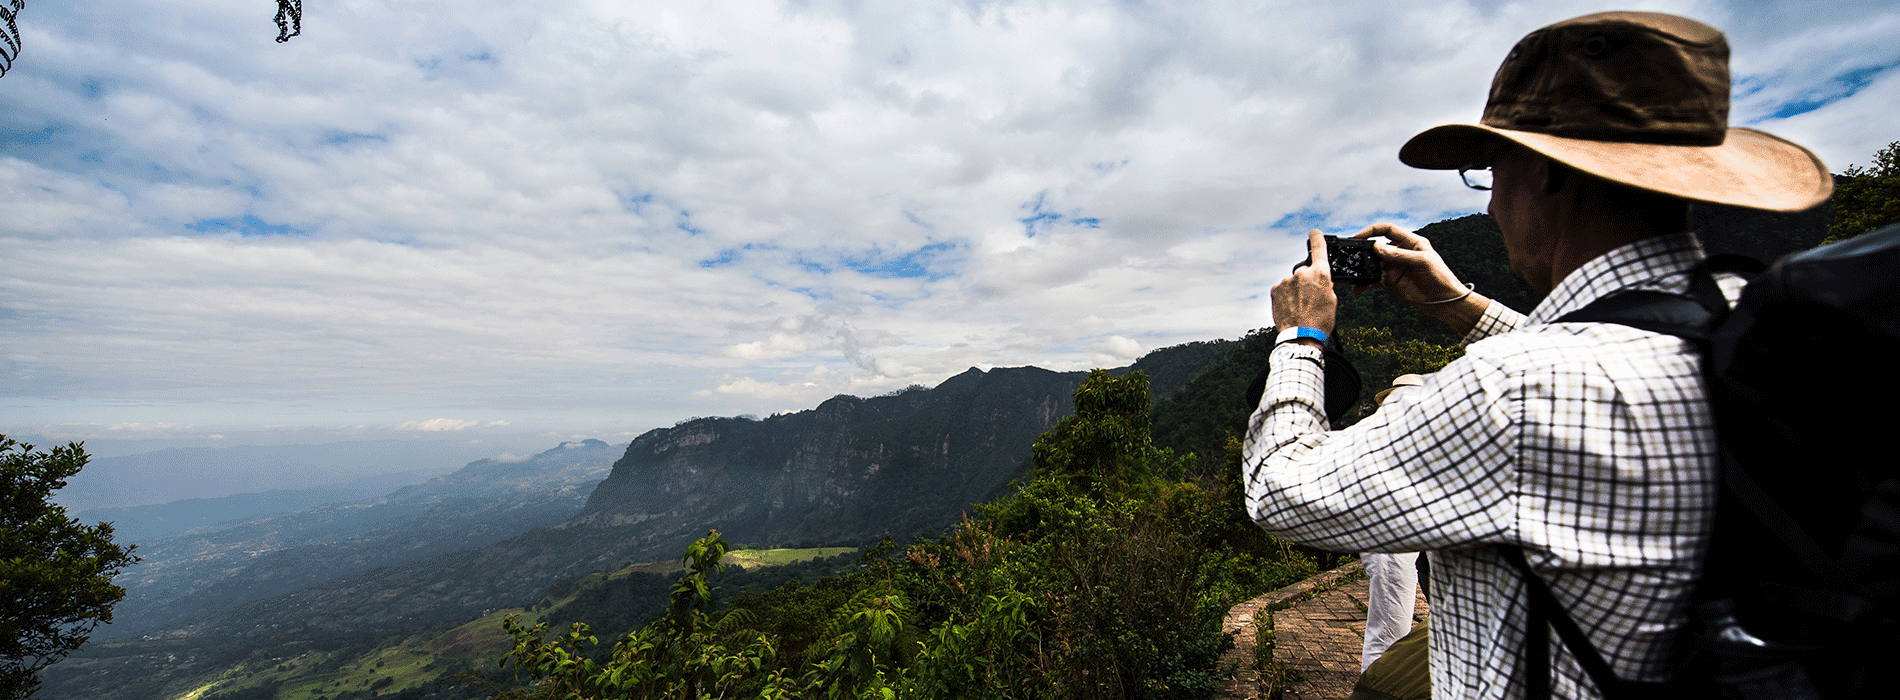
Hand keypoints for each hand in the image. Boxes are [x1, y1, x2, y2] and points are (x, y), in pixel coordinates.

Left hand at [1271, 229, 1336, 342]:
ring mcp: (1287, 281)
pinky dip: (1285, 297)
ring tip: (1299, 309)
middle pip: (1304, 273)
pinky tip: (1290, 309)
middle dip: (1306, 283)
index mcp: (1320, 274)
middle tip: (1309, 301)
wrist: (1301, 336)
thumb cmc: (1320, 321)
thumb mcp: (1331, 300)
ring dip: (1295, 292)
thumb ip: (1324, 284)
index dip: (1317, 238)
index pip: (1319, 249)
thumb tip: (1318, 282)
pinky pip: (1282, 290)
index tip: (1314, 232)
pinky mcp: (1275, 289)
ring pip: (1292, 283)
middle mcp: (1302, 273)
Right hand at [1352, 223, 1488, 335]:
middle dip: (1364, 251)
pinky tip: (1359, 287)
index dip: (1372, 231)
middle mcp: (1402, 253)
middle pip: (1378, 247)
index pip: (1388, 230)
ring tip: (1354, 275)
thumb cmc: (1440, 278)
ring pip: (1374, 264)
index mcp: (1412, 242)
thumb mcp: (1422, 262)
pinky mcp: (1393, 281)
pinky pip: (1376, 279)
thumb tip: (1377, 247)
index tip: (1358, 238)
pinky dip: (1366, 283)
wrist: (1446, 302)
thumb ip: (1399, 254)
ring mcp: (1396, 267)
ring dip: (1364, 269)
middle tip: (1352, 257)